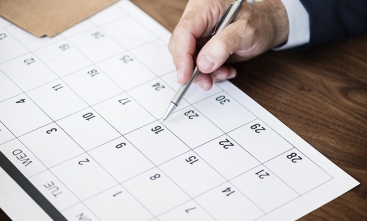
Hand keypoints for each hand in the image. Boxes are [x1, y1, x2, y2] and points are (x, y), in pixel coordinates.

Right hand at [168, 0, 288, 89]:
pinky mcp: (202, 45)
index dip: (182, 56)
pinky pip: (198, 63)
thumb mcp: (247, 31)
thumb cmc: (260, 22)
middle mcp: (197, 18)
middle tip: (206, 81)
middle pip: (181, 47)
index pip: (184, 32)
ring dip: (204, 73)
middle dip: (192, 68)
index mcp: (205, 7)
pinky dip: (210, 72)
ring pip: (188, 59)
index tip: (185, 76)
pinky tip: (225, 70)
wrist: (267, 26)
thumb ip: (224, 45)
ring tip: (224, 73)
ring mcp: (199, 33)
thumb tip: (203, 64)